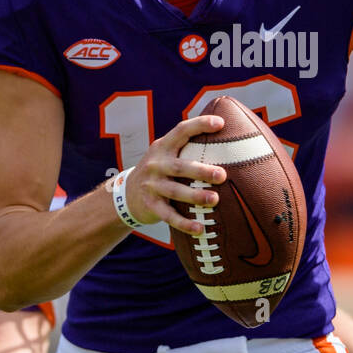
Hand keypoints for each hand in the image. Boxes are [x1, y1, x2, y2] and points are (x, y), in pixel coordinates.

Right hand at [119, 114, 226, 234]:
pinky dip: (184, 223)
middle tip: (222, 175)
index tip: (221, 123)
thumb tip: (226, 137)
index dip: (199, 125)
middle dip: (201, 171)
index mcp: (163, 147)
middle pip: (179, 166)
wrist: (126, 194)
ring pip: (175, 191)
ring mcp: (151, 185)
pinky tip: (200, 229)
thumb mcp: (166, 154)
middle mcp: (156, 164)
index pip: (181, 131)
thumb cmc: (159, 170)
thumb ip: (187, 147)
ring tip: (214, 200)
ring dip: (195, 196)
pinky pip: (169, 216)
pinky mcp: (150, 205)